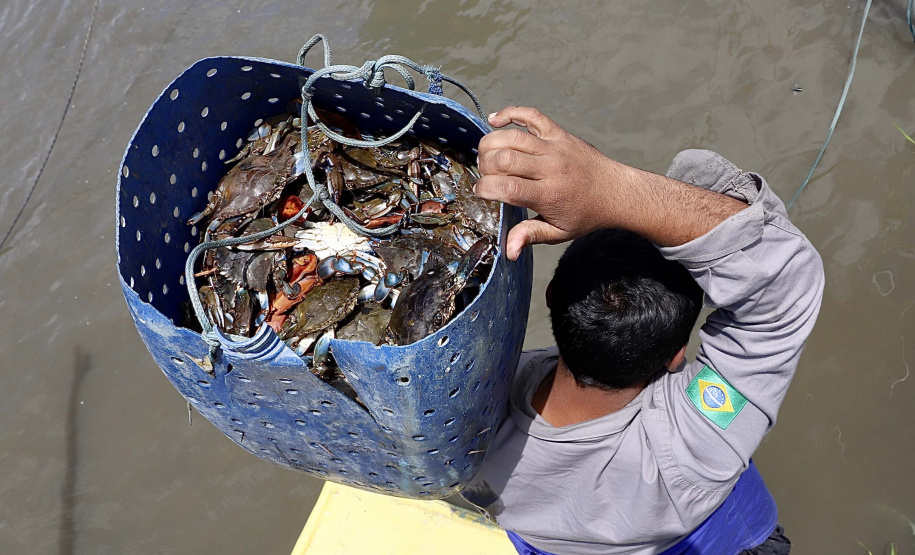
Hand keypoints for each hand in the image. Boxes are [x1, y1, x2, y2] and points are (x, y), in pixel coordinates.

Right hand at [474, 107, 747, 255]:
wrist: (616, 192)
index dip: (485, 188)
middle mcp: (550, 168)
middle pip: (505, 159)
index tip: (480, 193)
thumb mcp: (559, 232)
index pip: (507, 187)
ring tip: (486, 155)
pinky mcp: (558, 133)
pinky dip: (510, 113)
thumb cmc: (585, 214)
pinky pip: (531, 115)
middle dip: (485, 166)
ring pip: (513, 136)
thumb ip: (530, 236)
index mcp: (548, 195)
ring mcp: (554, 147)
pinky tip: (494, 120)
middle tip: (486, 175)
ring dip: (491, 143)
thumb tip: (508, 251)